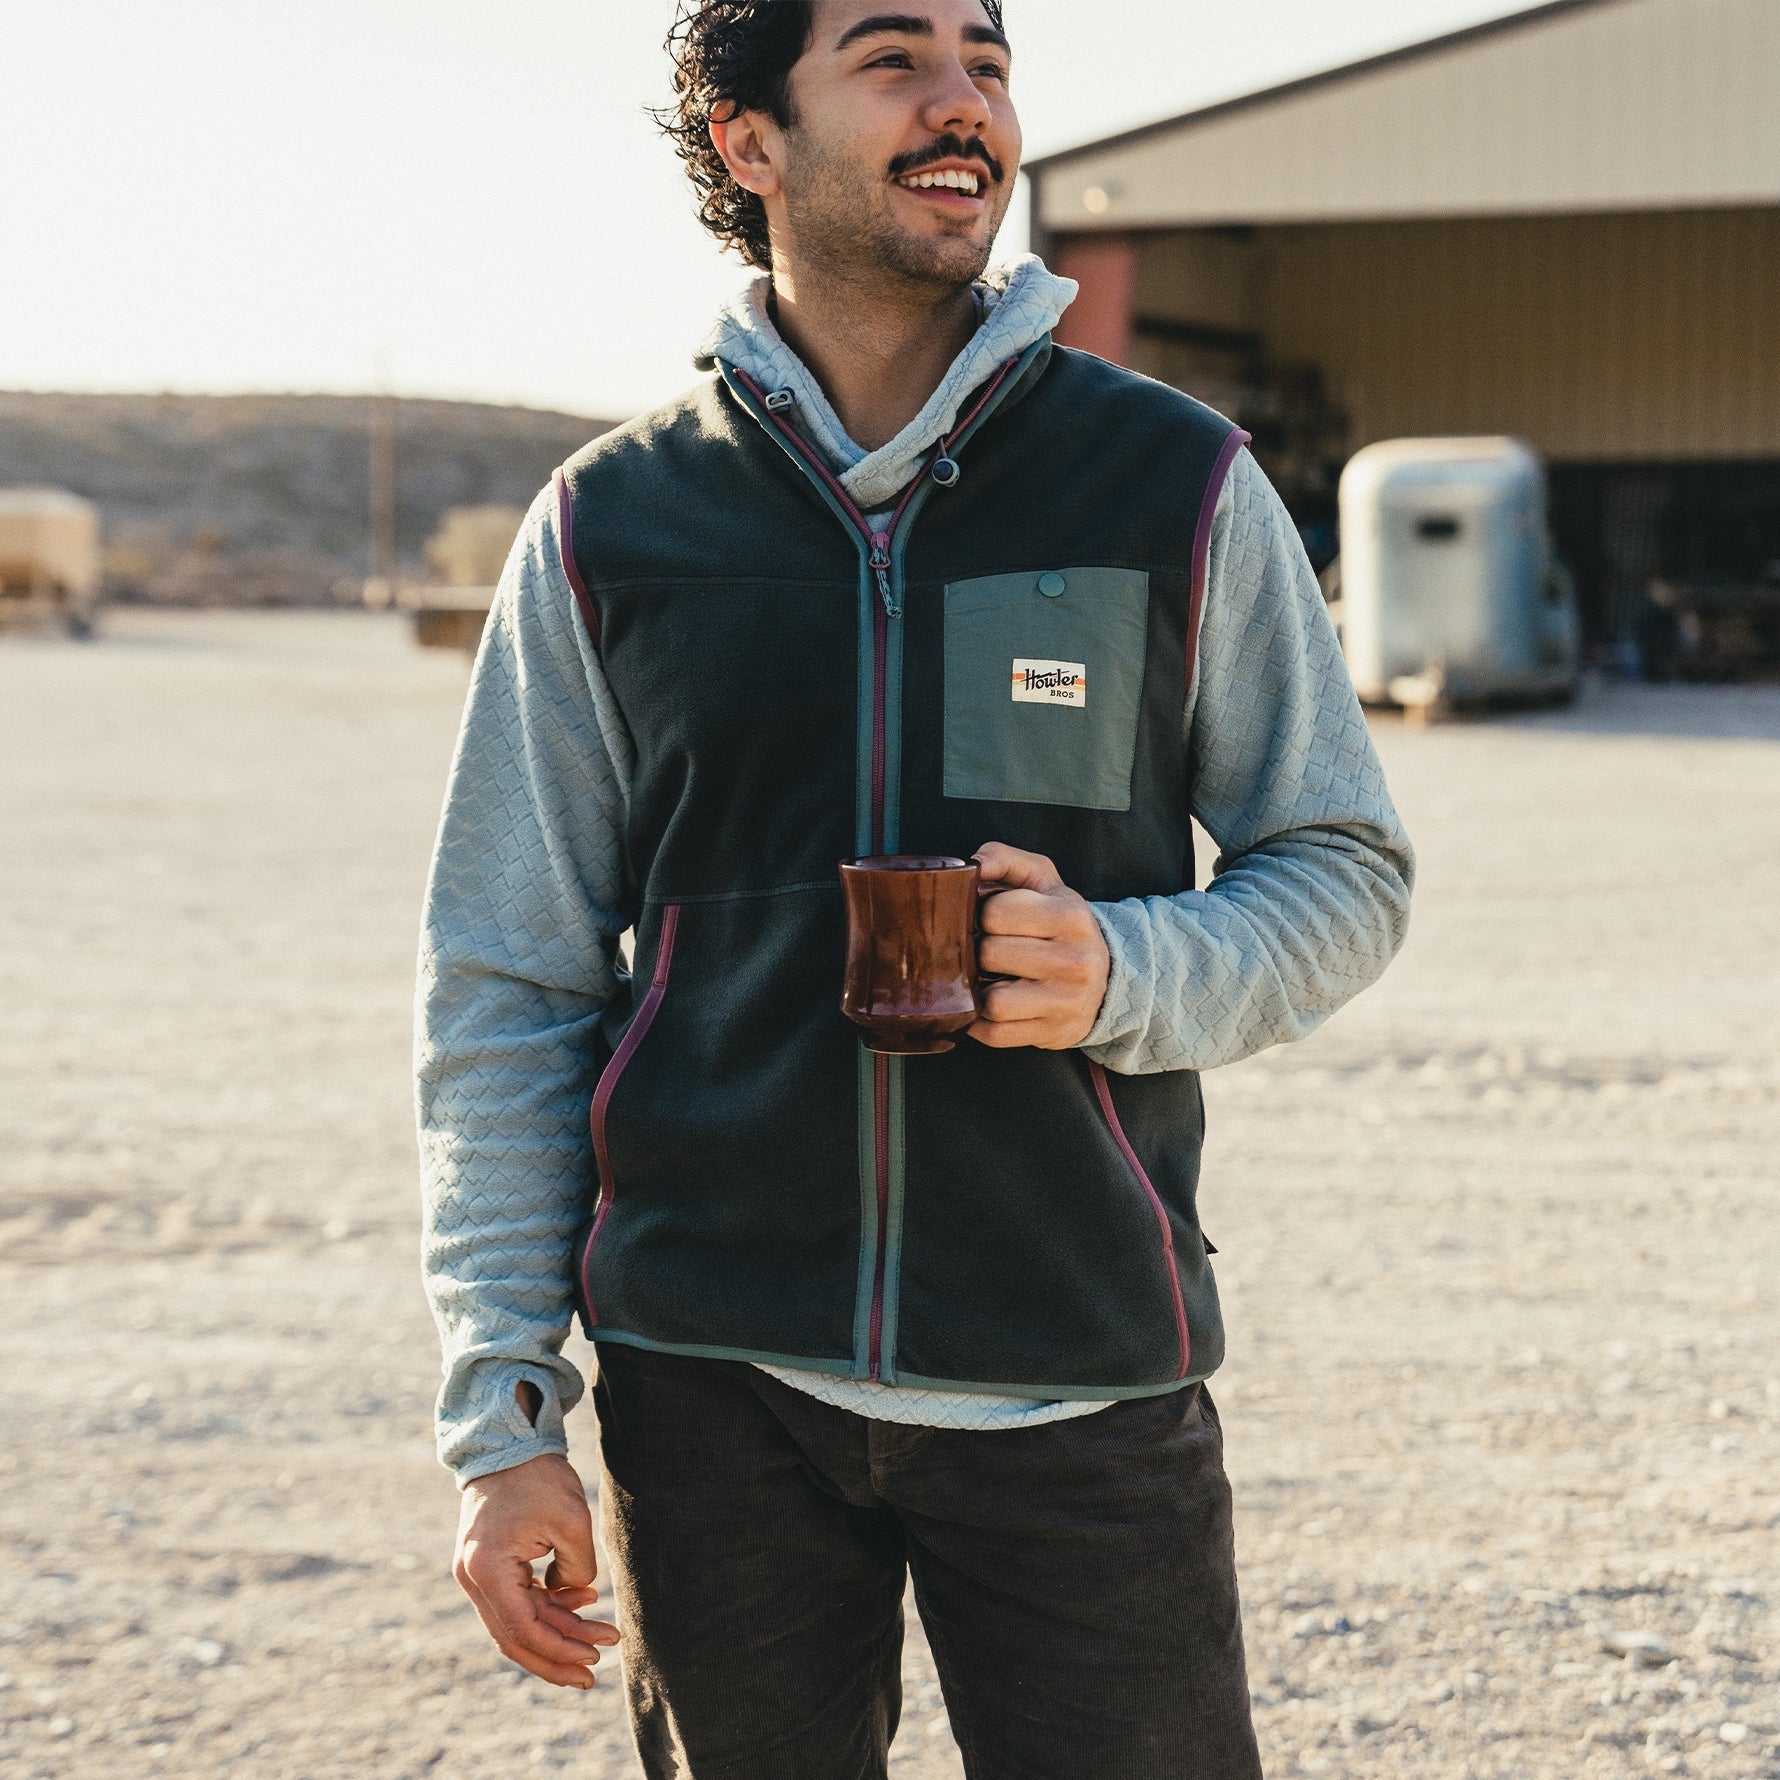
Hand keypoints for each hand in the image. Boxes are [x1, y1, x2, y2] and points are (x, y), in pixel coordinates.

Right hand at [454, 1452, 619, 1688]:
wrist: (507, 1441)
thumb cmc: (538, 1476)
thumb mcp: (572, 1522)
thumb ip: (577, 1571)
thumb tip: (574, 1598)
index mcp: (487, 1570)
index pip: (523, 1630)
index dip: (560, 1649)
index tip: (595, 1657)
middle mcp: (472, 1578)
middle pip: (514, 1637)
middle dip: (556, 1656)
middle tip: (593, 1673)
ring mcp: (475, 1572)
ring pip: (516, 1621)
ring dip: (557, 1630)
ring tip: (600, 1637)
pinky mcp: (487, 1564)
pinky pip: (516, 1599)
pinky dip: (548, 1605)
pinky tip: (583, 1599)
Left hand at [968, 842, 1110, 1050]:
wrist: (1106, 975)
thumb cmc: (1060, 923)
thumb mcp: (1042, 880)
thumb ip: (1004, 858)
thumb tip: (969, 865)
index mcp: (1071, 916)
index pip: (995, 913)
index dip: (983, 914)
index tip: (993, 919)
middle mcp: (1075, 962)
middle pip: (990, 955)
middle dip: (981, 950)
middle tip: (990, 949)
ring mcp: (1065, 1002)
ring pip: (992, 1001)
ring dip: (979, 989)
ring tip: (990, 977)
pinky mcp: (1052, 1034)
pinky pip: (994, 1034)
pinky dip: (980, 1021)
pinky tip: (988, 1002)